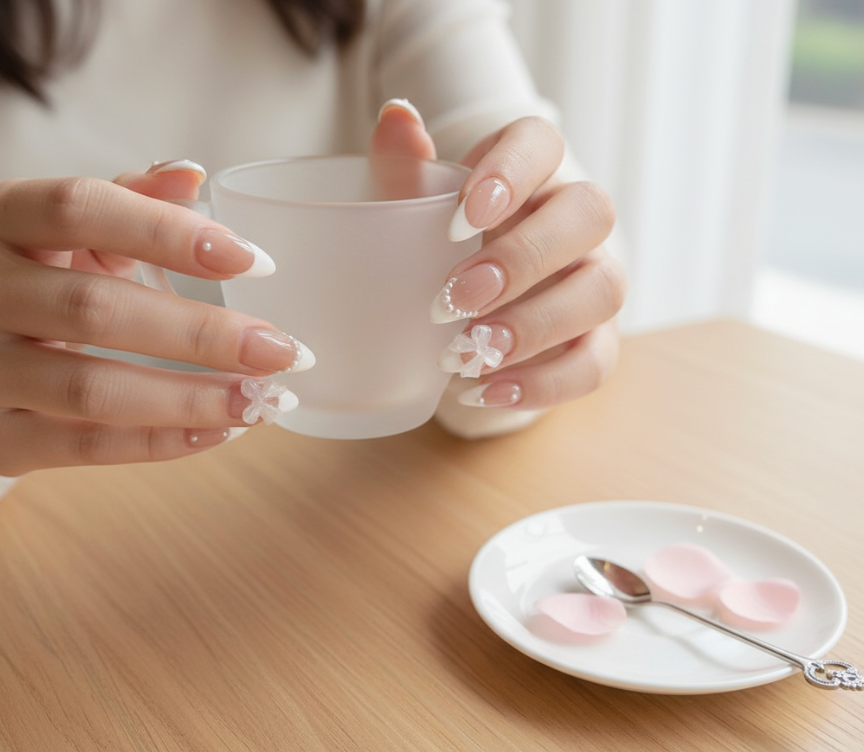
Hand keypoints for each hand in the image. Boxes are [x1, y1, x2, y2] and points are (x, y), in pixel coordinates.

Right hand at [0, 163, 310, 475]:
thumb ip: (124, 203)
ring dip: (192, 399)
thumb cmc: (29, 284)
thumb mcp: (61, 234)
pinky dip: (158, 441)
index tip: (255, 262)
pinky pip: (81, 446)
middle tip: (283, 352)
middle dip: (204, 334)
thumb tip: (190, 175)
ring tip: (264, 403)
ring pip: (92, 389)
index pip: (81, 209)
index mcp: (3, 223)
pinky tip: (219, 432)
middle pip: (96, 309)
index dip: (170, 234)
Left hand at [374, 102, 623, 412]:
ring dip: (533, 326)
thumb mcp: (414, 211)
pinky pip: (594, 363)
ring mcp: (596, 280)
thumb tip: (397, 116)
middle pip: (589, 214)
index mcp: (533, 172)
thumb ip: (405, 169)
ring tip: (465, 356)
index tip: (461, 216)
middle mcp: (577, 220)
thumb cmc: (441, 248)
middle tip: (452, 300)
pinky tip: (483, 391)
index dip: (511, 171)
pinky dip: (540, 383)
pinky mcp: (597, 341)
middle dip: (521, 259)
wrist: (469, 310)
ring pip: (603, 290)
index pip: (543, 143)